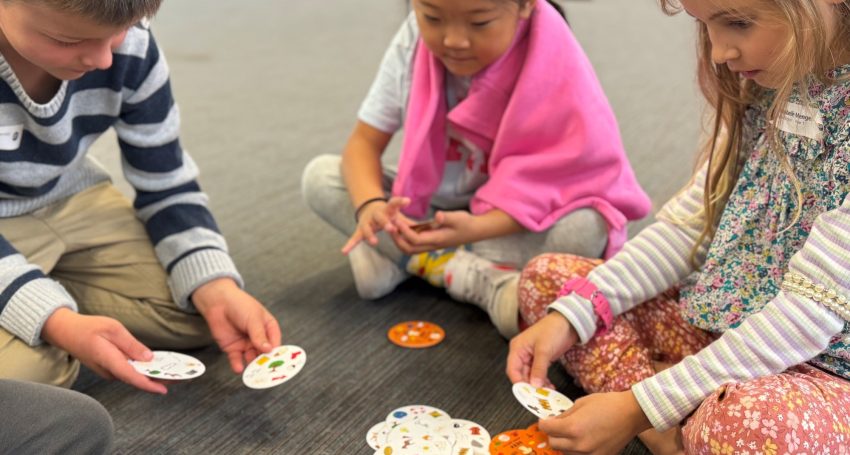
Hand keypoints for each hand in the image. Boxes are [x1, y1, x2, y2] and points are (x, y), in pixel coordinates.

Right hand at [41, 308, 166, 393]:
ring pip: (133, 376)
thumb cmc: (88, 327)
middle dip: (157, 380)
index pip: (131, 376)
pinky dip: (142, 370)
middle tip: (179, 377)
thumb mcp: (113, 329)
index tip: (164, 389)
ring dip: (151, 375)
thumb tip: (148, 358)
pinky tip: (155, 365)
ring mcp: (108, 371)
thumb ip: (131, 344)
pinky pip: (128, 372)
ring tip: (173, 371)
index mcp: (108, 360)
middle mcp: (109, 370)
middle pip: (136, 379)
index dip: (149, 384)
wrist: (66, 332)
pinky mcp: (109, 368)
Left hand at [192, 278, 281, 373]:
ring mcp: (246, 344)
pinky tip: (239, 368)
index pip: (275, 343)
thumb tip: (269, 350)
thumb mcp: (254, 319)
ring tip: (253, 372)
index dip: (276, 352)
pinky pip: (236, 359)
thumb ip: (260, 335)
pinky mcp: (233, 348)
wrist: (218, 302)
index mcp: (268, 328)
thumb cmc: (240, 305)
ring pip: (251, 358)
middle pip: (264, 353)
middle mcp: (259, 338)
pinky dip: (238, 365)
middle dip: (265, 361)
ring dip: (252, 365)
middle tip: (265, 370)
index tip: (277, 362)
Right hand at [341, 197, 409, 253]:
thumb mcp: (399, 216)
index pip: (394, 203)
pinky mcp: (360, 229)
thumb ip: (410, 223)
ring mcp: (367, 222)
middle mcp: (377, 215)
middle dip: (385, 223)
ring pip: (367, 228)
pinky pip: (355, 237)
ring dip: (370, 235)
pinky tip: (344, 251)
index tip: (408, 201)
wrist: (370, 209)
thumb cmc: (389, 215)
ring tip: (374, 242)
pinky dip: (350, 244)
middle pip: (380, 217)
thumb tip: (428, 230)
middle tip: (392, 229)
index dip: (400, 202)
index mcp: (388, 210)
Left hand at [389, 210, 480, 253]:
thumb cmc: (466, 223)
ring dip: (399, 239)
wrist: (475, 231)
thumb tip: (438, 216)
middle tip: (389, 227)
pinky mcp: (431, 241)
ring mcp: (431, 244)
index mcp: (437, 239)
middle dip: (397, 240)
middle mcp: (432, 245)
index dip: (405, 232)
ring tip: (392, 226)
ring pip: (410, 248)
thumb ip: (447, 218)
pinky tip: (402, 225)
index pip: (416, 240)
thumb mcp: (459, 217)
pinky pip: (415, 242)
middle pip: (409, 249)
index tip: (397, 221)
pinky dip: (406, 236)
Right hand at [506, 312, 577, 386]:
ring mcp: (531, 356)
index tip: (528, 393)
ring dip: (537, 384)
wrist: (569, 322)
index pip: (512, 370)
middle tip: (539, 396)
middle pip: (520, 374)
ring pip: (530, 375)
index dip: (519, 382)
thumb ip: (539, 369)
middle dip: (529, 385)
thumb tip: (534, 385)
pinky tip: (550, 386)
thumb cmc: (553, 330)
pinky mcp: (540, 358)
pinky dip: (543, 380)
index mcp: (517, 348)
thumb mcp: (545, 350)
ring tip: (547, 393)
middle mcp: (521, 353)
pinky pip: (538, 373)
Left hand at [539, 390, 652, 453]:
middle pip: (553, 443)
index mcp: (573, 428)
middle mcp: (579, 444)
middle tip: (557, 427)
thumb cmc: (608, 404)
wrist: (632, 414)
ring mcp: (590, 454)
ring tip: (572, 434)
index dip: (543, 423)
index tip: (545, 420)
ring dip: (564, 444)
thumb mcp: (581, 403)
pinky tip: (583, 441)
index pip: (546, 429)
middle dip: (552, 434)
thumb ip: (564, 414)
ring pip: (565, 453)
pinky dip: (577, 450)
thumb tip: (553, 421)